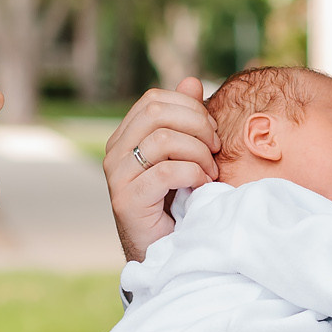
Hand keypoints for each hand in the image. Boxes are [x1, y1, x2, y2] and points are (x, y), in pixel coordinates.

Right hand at [104, 80, 219, 260]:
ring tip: (210, 171)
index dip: (190, 108)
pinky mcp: (127, 200)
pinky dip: (193, 174)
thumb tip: (191, 81)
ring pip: (162, 140)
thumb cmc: (175, 201)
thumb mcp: (183, 154)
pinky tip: (203, 186)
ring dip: (198, 153)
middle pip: (158, 113)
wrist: (164, 249)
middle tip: (216, 148)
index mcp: (125, 136)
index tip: (212, 131)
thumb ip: (185, 120)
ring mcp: (117, 176)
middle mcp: (114, 151)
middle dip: (197, 126)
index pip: (154, 99)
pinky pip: (165, 171)